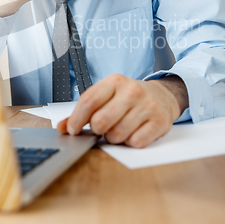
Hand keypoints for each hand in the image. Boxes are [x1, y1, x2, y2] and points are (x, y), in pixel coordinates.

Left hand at [57, 74, 188, 147]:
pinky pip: (135, 142)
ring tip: (118, 129)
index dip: (76, 119)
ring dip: (114, 138)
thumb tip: (62, 127)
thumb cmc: (128, 98)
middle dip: (97, 130)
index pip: (88, 101)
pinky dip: (130, 142)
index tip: (73, 130)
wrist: (163, 95)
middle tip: (101, 128)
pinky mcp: (160, 121)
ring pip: (117, 135)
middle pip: (101, 121)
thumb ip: (83, 111)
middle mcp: (132, 91)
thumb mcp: (106, 96)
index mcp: (115, 81)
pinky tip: (133, 133)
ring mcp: (147, 106)